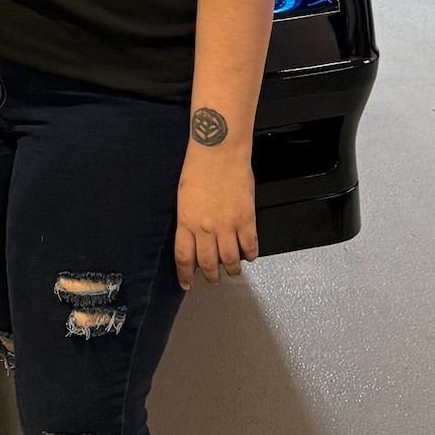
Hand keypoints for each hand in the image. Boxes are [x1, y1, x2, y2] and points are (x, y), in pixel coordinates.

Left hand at [174, 152, 258, 290]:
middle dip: (211, 276)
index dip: (185, 274)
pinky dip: (250, 254)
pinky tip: (249, 256)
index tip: (186, 284)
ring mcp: (227, 225)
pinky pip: (250, 245)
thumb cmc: (198, 167)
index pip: (184, 257)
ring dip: (232, 269)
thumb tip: (194, 235)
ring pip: (230, 259)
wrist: (218, 151)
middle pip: (208, 263)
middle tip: (213, 280)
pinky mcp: (246, 218)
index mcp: (186, 222)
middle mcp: (205, 228)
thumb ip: (189, 219)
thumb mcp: (184, 196)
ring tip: (233, 270)